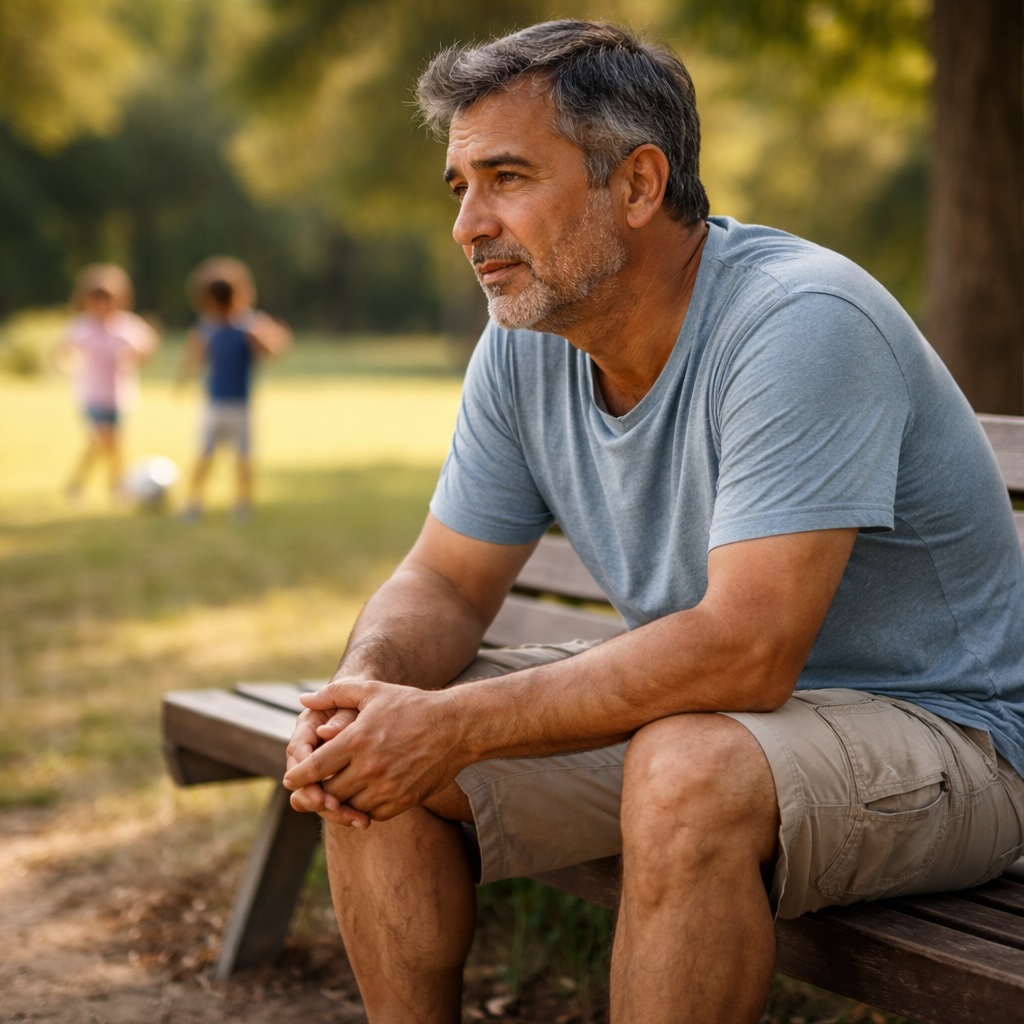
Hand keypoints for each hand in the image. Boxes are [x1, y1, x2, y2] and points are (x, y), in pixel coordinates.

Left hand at [283, 679, 468, 822]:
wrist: (455, 726)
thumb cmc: (411, 705)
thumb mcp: (373, 691)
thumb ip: (335, 694)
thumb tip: (303, 701)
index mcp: (357, 740)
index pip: (314, 767)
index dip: (298, 775)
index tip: (291, 778)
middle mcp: (369, 767)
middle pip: (328, 791)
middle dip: (319, 788)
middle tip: (316, 784)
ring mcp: (387, 787)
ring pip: (348, 806)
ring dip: (341, 799)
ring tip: (341, 788)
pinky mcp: (402, 800)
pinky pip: (371, 814)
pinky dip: (363, 808)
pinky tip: (366, 793)